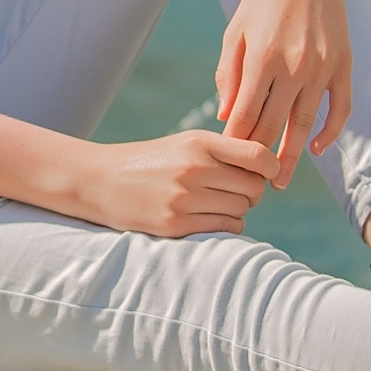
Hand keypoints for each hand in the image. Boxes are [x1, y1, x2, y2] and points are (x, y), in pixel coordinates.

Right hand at [65, 132, 285, 235]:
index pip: (257, 155)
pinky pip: (225, 228)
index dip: (270, 167)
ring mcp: (184, 198)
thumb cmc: (151, 162)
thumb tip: (268, 167)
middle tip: (238, 192)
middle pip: (253, 187)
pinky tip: (211, 218)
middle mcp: (194, 168)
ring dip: (238, 210)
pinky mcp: (175, 224)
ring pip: (242, 209)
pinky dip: (227, 225)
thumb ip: (222, 151)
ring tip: (218, 203)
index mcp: (198, 142)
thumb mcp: (184, 144)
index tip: (267, 173)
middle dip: (253, 192)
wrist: (100, 180)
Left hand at [215, 0, 351, 186]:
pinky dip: (330, 132)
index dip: (236, 143)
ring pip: (306, 123)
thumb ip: (229, 75)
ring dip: (292, 155)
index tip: (226, 163)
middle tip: (252, 186)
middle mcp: (294, 66)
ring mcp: (322, 67)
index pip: (246, 114)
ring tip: (281, 181)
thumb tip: (228, 116)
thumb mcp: (235, 33)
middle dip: (260, 158)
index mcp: (262, 58)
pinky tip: (316, 148)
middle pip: (274, 125)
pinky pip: (340, 108)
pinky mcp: (344, 64)